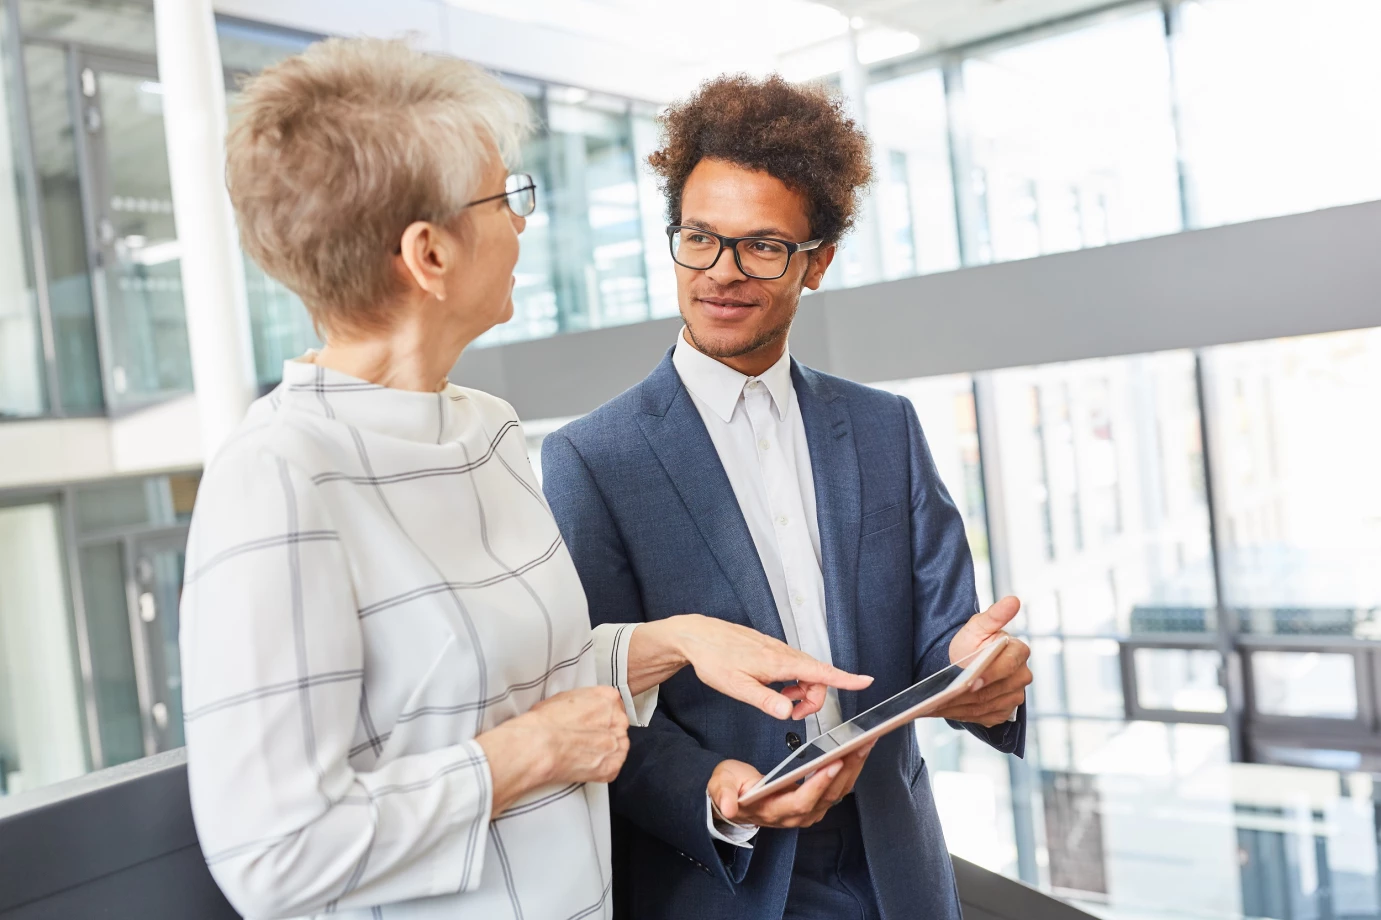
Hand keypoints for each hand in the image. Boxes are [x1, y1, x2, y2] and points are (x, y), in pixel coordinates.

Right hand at [476, 686, 628, 814]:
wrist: (539, 745)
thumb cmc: (545, 722)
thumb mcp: (564, 697)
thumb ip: (584, 701)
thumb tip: (583, 708)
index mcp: (607, 698)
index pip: (614, 704)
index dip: (601, 715)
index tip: (592, 722)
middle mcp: (618, 719)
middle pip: (617, 725)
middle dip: (604, 732)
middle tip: (585, 738)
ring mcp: (617, 744)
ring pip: (618, 746)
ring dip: (605, 750)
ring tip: (584, 753)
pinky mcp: (612, 767)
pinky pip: (613, 767)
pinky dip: (602, 768)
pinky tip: (585, 765)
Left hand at [631, 614, 872, 719]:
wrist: (698, 636)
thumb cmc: (715, 659)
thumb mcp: (737, 687)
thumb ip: (764, 701)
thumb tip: (787, 713)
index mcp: (779, 662)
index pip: (820, 671)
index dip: (845, 678)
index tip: (866, 681)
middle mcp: (783, 653)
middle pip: (817, 676)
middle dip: (815, 698)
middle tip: (794, 715)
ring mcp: (778, 650)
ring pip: (805, 672)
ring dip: (802, 692)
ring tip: (781, 704)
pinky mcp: (771, 651)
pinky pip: (793, 668)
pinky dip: (792, 683)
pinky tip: (775, 690)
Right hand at [707, 742, 875, 829]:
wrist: (735, 801)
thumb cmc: (730, 789)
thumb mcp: (721, 786)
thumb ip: (724, 795)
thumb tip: (728, 807)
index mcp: (773, 810)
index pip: (801, 801)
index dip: (818, 784)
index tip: (832, 764)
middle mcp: (795, 815)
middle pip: (828, 796)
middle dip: (846, 769)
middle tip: (859, 744)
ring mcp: (807, 811)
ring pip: (837, 792)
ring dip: (853, 767)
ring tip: (864, 743)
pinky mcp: (815, 802)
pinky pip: (838, 788)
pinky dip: (850, 769)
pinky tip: (857, 751)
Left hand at [934, 596, 1031, 727]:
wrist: (964, 660)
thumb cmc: (972, 641)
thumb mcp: (978, 626)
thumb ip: (995, 615)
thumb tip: (1013, 600)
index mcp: (1019, 652)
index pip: (1007, 666)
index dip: (988, 675)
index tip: (969, 680)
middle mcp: (1022, 676)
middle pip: (997, 690)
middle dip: (971, 694)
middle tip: (947, 697)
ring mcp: (1015, 695)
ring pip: (989, 705)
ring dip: (965, 706)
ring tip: (940, 705)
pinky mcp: (1004, 711)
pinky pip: (986, 716)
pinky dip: (967, 715)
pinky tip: (948, 710)